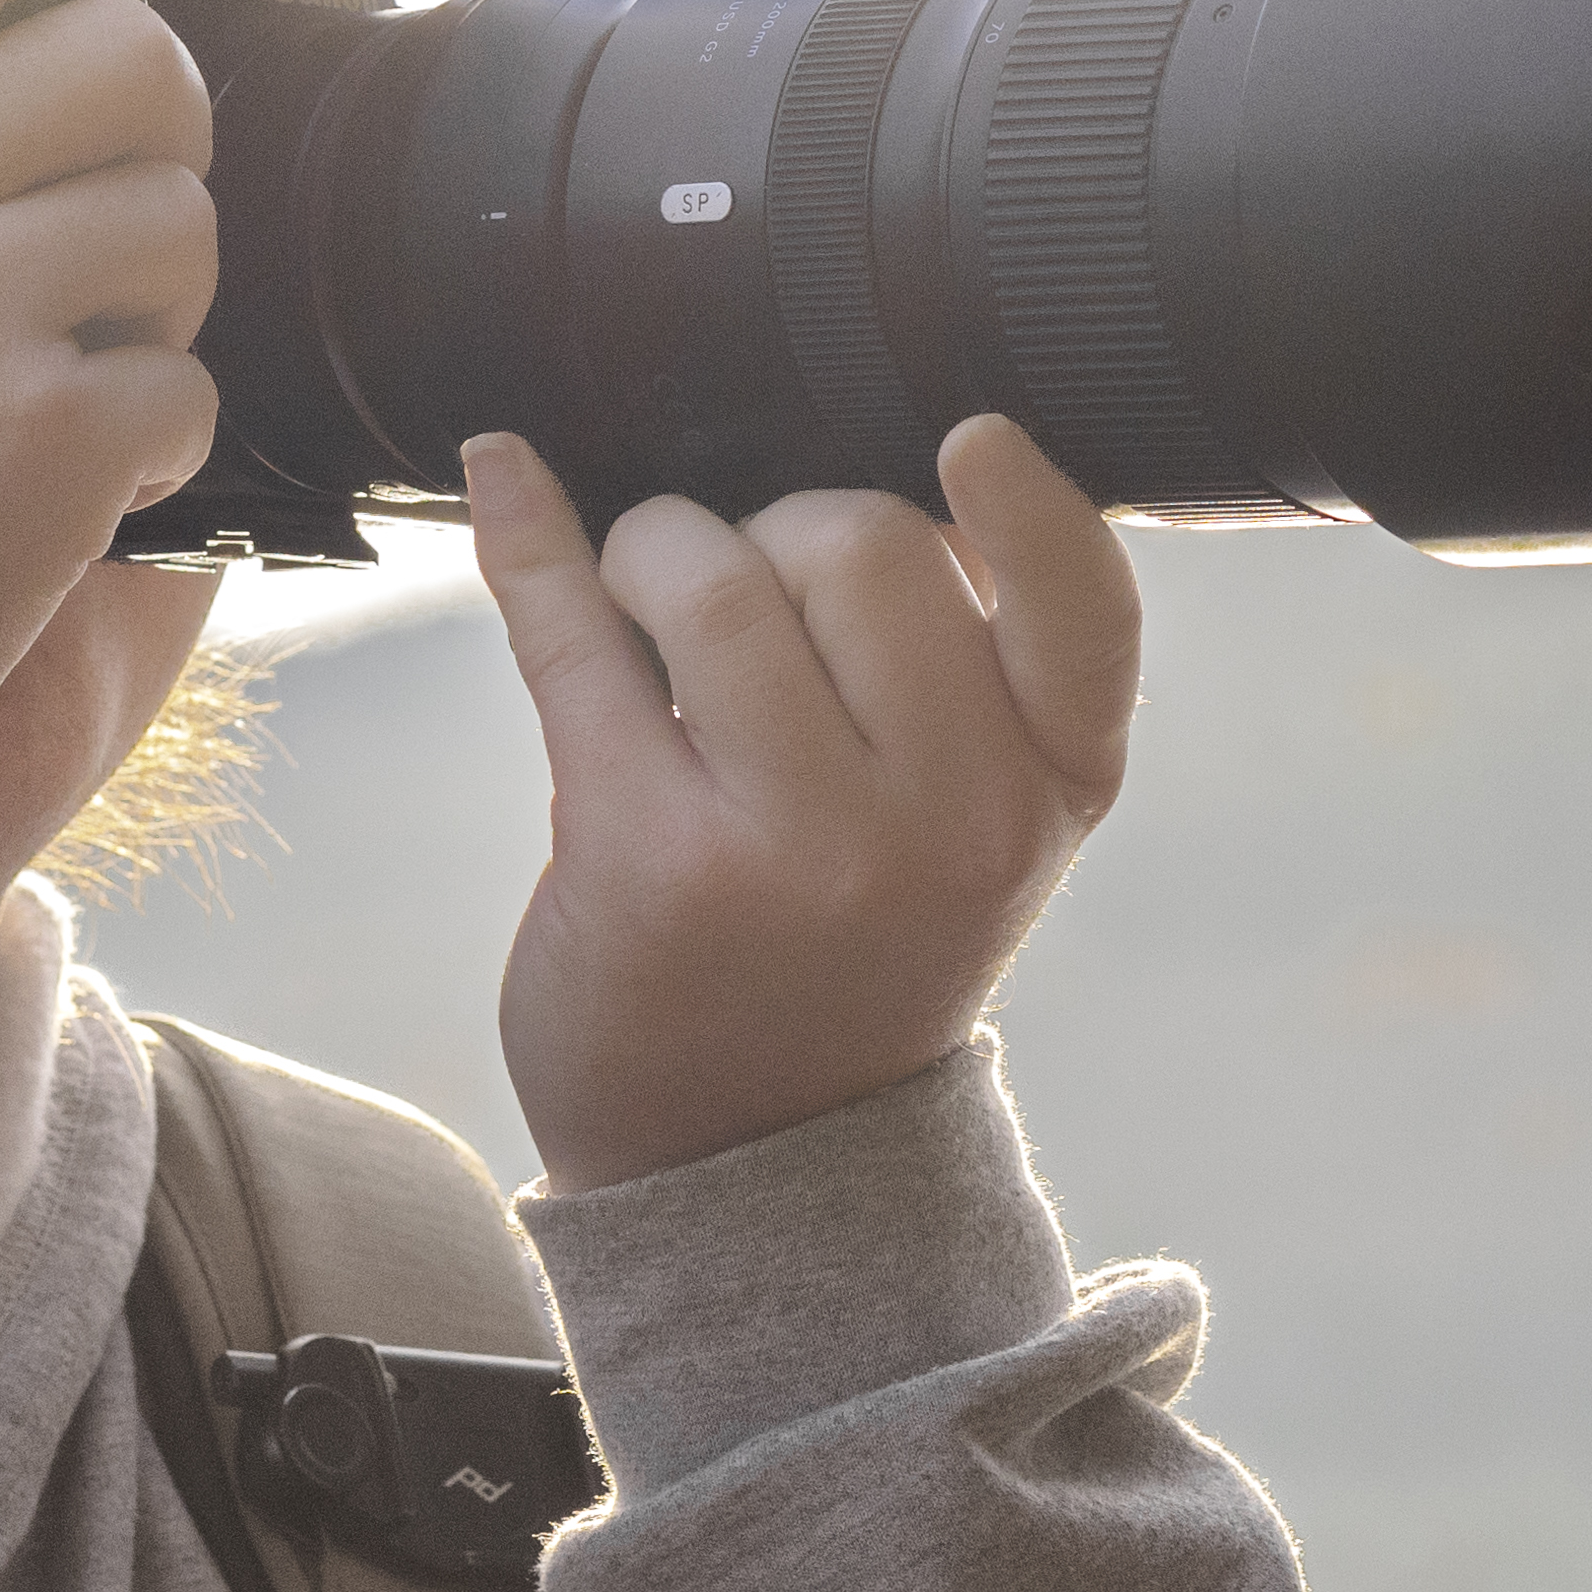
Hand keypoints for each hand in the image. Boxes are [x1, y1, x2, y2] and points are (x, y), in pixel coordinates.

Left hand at [466, 417, 1141, 1190]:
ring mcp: (802, 848)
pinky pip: (578, 639)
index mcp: (1049, 795)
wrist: (740, 1153)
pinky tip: (504, 480)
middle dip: (778, 526)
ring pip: (719, 578)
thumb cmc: (847, 944)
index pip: (1087, 610)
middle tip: (740, 594)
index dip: (1031, 505)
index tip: (968, 438)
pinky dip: (533, 540)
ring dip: (657, 548)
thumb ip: (965, 669)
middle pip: (864, 544)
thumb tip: (891, 455)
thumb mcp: (967, 825)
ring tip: (645, 601)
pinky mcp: (653, 859)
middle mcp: (949, 824)